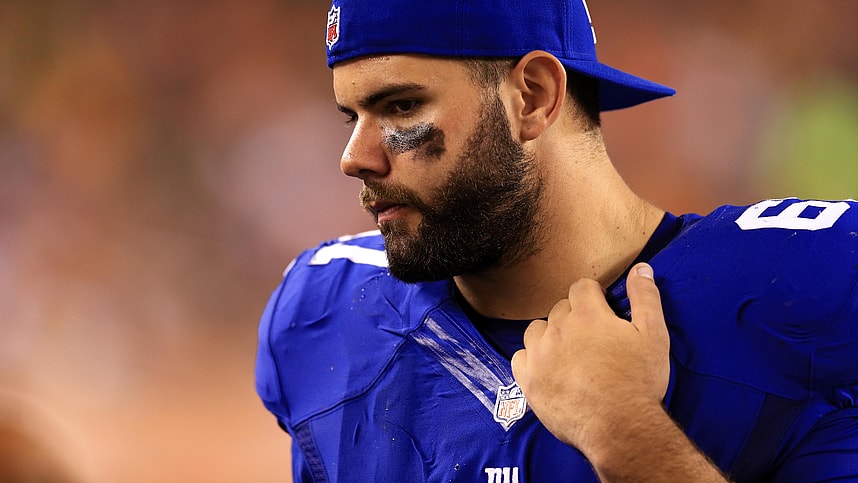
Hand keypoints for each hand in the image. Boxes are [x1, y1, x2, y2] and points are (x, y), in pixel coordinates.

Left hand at [511, 263, 669, 450]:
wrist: (620, 429)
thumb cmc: (639, 382)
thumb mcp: (654, 336)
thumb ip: (646, 298)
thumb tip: (641, 268)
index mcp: (588, 314)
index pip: (582, 287)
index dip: (594, 296)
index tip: (602, 310)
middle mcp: (558, 329)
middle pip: (560, 309)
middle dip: (574, 317)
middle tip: (591, 339)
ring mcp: (539, 355)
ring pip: (536, 330)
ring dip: (550, 335)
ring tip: (568, 353)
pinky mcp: (528, 380)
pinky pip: (520, 357)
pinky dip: (532, 360)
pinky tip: (548, 370)